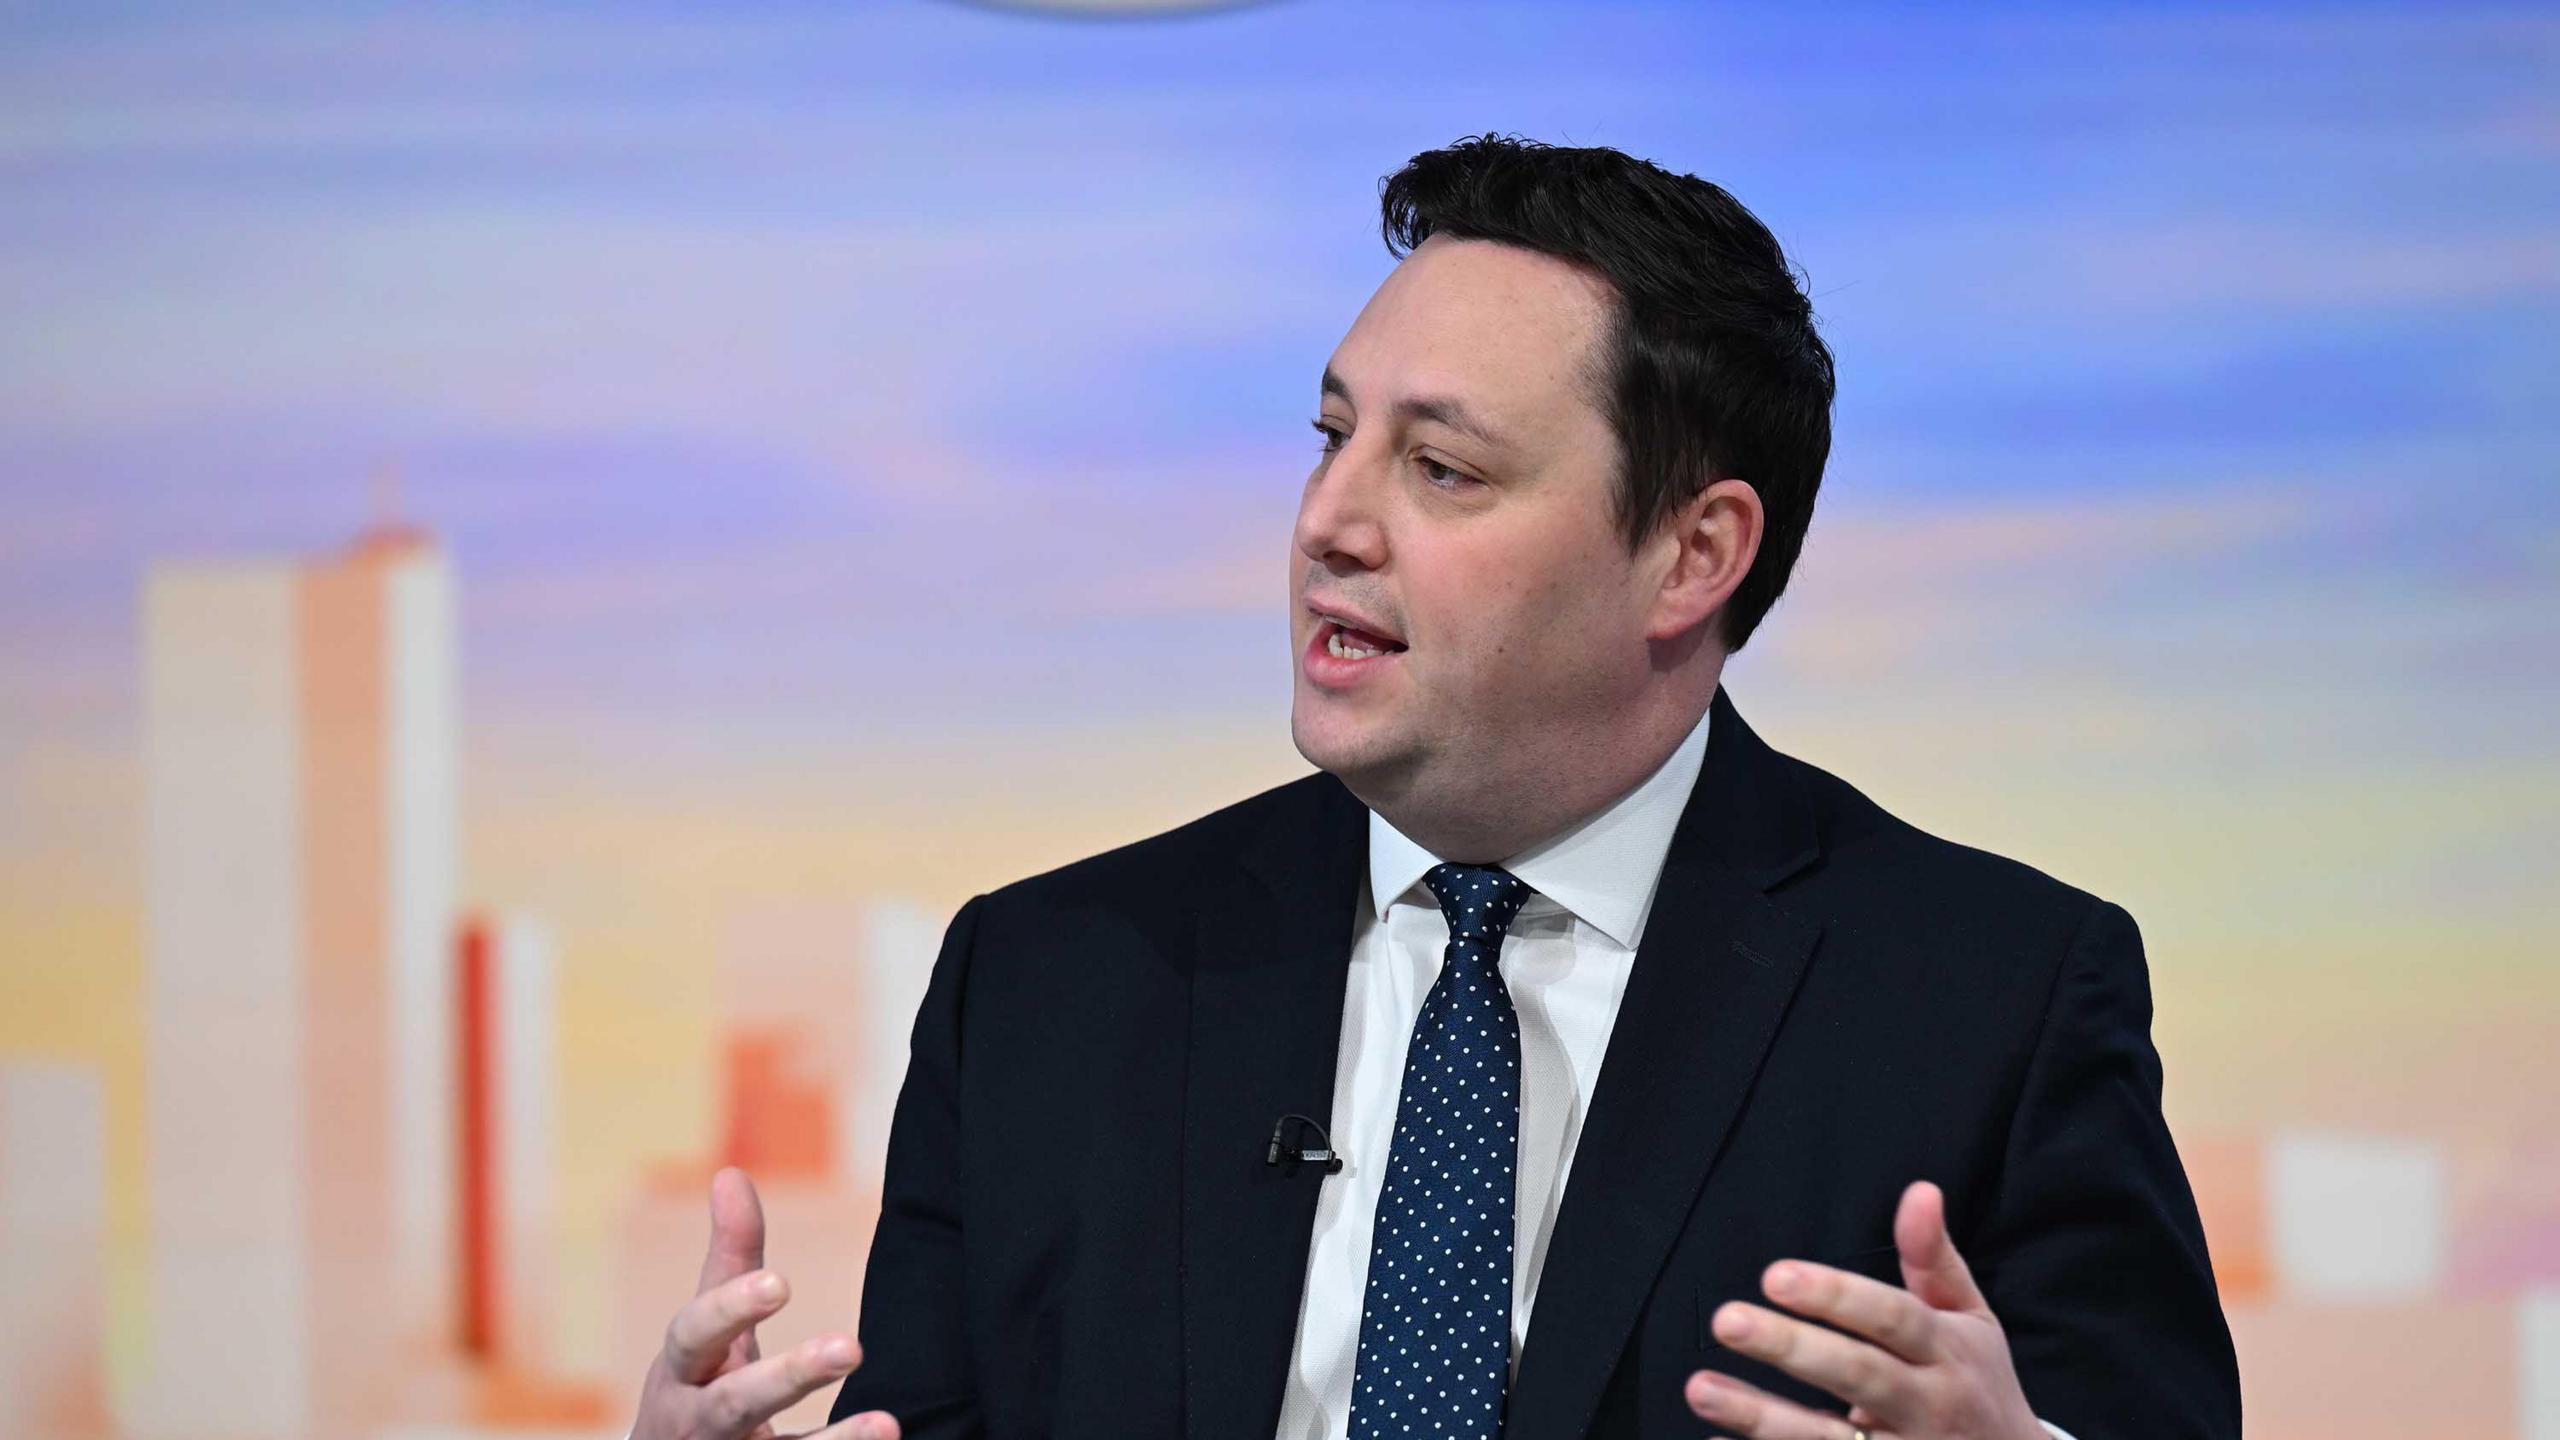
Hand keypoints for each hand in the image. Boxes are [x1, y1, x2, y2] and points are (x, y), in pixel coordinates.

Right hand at [633, 1166, 900, 1439]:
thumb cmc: (699, 1385)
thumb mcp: (707, 1330)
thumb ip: (729, 1258)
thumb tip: (731, 1174)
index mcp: (683, 1371)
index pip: (695, 1336)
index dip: (731, 1310)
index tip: (780, 1283)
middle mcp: (696, 1424)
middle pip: (735, 1403)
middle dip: (789, 1377)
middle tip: (851, 1347)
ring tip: (887, 1425)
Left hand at [1684, 1180, 2042, 1439]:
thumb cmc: (1977, 1382)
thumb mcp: (1971, 1320)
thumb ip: (1934, 1259)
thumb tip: (1920, 1190)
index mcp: (1948, 1352)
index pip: (1892, 1318)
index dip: (1837, 1296)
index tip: (1775, 1275)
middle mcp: (1929, 1405)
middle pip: (1859, 1375)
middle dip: (1792, 1349)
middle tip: (1727, 1319)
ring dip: (1761, 1418)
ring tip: (1699, 1389)